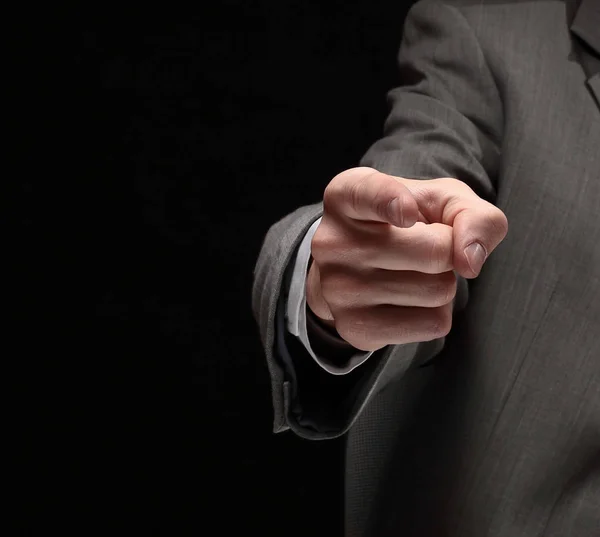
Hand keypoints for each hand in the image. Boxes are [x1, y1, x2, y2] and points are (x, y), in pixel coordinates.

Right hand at [306, 167, 507, 350]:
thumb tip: (470, 262)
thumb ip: (473, 214)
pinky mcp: (353, 327)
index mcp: (345, 196)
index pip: (369, 195)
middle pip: (435, 253)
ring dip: (442, 283)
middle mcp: (332, 242)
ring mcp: (337, 289)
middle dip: (448, 252)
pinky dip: (435, 314)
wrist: (362, 266)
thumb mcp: (442, 201)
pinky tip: (408, 301)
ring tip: (412, 273)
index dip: (392, 202)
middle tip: (425, 248)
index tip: (407, 214)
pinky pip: (432, 325)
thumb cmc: (409, 223)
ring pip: (437, 291)